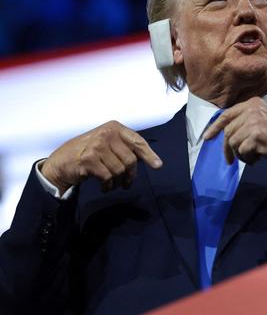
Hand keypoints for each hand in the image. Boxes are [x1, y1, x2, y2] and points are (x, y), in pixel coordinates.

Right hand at [40, 121, 162, 193]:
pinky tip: (105, 186)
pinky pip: (108, 177)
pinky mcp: (88, 160)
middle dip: (131, 175)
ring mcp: (96, 146)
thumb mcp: (107, 143)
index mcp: (114, 127)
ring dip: (118, 182)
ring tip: (113, 185)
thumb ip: (124, 147)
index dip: (149, 155)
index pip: (137, 141)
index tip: (157, 165)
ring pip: (120, 170)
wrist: (61, 162)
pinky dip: (108, 185)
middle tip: (127, 183)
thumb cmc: (87, 152)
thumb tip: (148, 158)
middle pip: (130, 159)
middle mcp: (106, 133)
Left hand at [203, 97, 266, 180]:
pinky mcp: (256, 136)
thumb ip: (247, 120)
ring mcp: (254, 122)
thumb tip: (225, 130)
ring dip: (240, 154)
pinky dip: (247, 159)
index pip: (227, 114)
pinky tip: (258, 159)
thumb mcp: (265, 119)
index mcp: (254, 102)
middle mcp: (253, 109)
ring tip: (253, 157)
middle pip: (228, 131)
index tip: (207, 138)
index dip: (214, 127)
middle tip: (231, 160)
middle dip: (228, 148)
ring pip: (232, 142)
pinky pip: (241, 151)